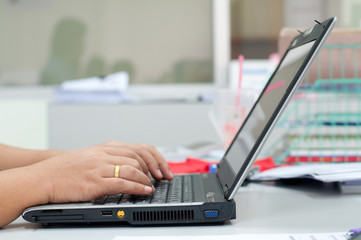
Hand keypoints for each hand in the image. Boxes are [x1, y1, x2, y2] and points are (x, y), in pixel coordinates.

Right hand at [29, 142, 172, 203]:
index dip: (154, 158)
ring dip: (147, 179)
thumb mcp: (90, 157)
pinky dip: (138, 187)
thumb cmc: (64, 169)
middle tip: (162, 177)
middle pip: (139, 157)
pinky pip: (123, 183)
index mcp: (104, 147)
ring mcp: (100, 167)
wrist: (43, 176)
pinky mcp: (95, 182)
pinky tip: (145, 191)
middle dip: (155, 167)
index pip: (137, 148)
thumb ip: (108, 158)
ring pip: (133, 169)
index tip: (162, 166)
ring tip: (153, 185)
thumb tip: (129, 166)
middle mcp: (104, 154)